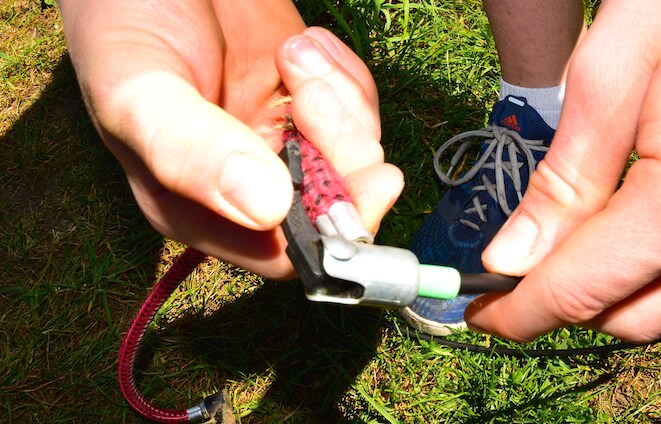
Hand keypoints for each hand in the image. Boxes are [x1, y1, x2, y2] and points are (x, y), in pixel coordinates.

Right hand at [59, 1, 402, 277]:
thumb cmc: (124, 24)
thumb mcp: (140, 90)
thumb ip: (191, 151)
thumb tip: (269, 209)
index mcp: (197, 207)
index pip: (282, 253)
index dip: (333, 229)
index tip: (368, 180)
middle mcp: (247, 185)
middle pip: (334, 204)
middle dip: (341, 148)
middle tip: (304, 87)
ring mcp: (283, 140)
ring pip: (355, 153)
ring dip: (338, 99)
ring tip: (291, 49)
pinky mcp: (305, 100)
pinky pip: (357, 108)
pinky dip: (344, 75)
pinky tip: (303, 42)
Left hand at [466, 0, 660, 342]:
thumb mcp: (609, 76)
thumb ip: (562, 181)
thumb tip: (510, 260)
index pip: (586, 290)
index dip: (521, 312)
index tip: (478, 313)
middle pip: (634, 317)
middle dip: (565, 306)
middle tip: (519, 272)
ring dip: (619, 298)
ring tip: (578, 249)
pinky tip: (643, 242)